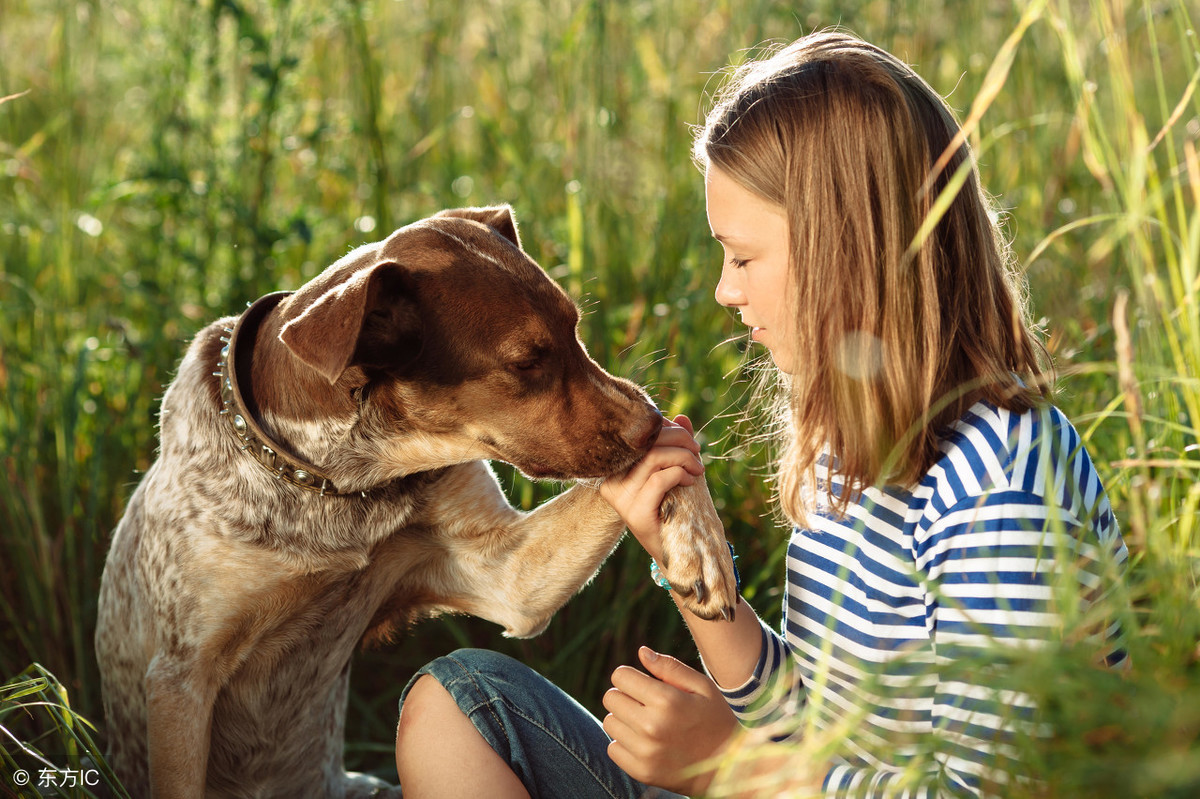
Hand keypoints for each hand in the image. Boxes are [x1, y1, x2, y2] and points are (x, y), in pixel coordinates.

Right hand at [600, 415, 703, 560]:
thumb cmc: (673, 507)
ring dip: (683, 456)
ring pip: (653, 458)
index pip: (635, 436)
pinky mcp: (634, 512)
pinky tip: (691, 480)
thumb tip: (682, 417)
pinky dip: (680, 473)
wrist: (676, 550)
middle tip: (697, 448)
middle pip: (644, 444)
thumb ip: (675, 445)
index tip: (686, 435)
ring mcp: (621, 498)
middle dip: (677, 438)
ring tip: (698, 466)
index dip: (663, 427)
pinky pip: (659, 480)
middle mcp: (611, 482)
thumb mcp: (674, 471)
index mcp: (613, 469)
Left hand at [602, 646, 738, 794]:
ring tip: (647, 723)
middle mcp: (652, 727)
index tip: (643, 684)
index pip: (620, 676)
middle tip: (645, 704)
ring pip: (610, 723)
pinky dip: (624, 743)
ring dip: (624, 719)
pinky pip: (613, 748)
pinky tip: (645, 742)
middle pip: (611, 698)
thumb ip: (670, 668)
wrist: (727, 766)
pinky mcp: (642, 772)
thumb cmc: (715, 719)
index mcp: (667, 701)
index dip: (630, 676)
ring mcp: (645, 752)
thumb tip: (641, 652)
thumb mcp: (702, 687)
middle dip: (625, 695)